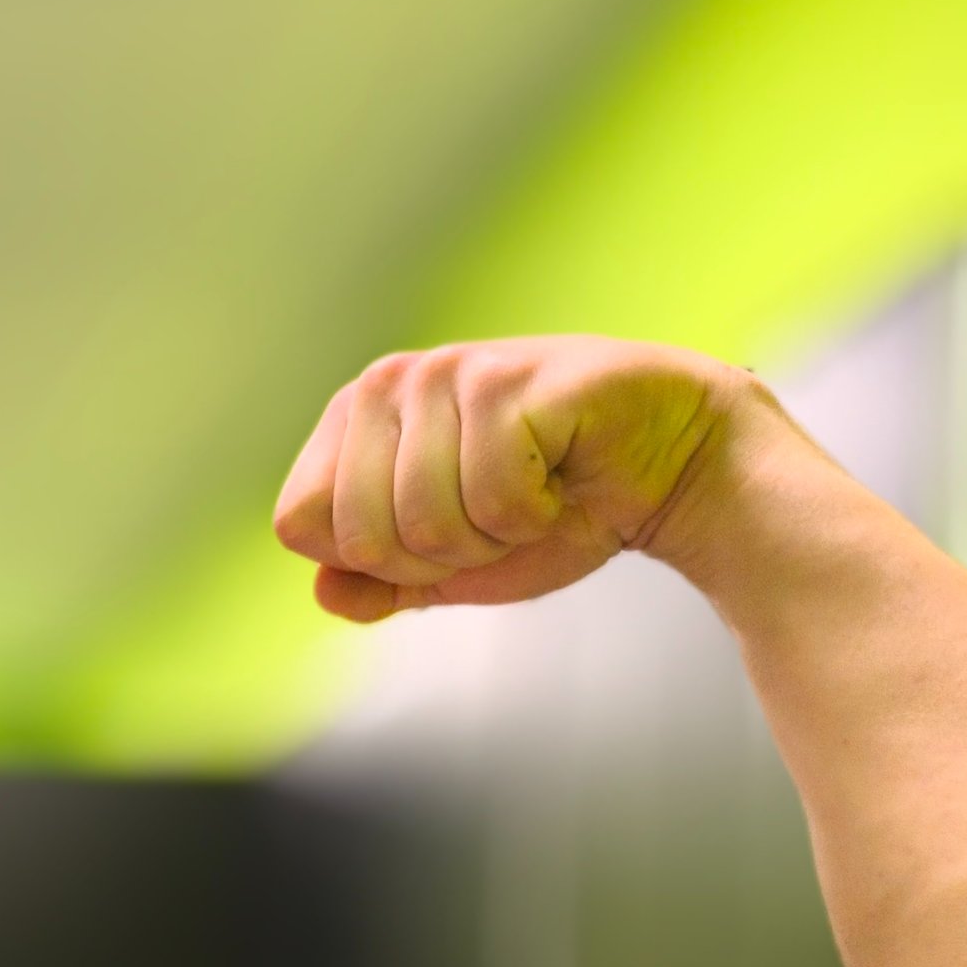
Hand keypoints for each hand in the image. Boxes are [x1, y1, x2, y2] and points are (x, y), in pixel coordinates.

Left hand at [272, 335, 748, 619]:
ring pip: (424, 521)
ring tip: (531, 493)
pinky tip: (561, 475)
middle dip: (436, 556)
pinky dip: (534, 514)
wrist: (667, 473)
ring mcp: (448, 373)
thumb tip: (324, 593)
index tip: (438, 537)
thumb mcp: (454, 566)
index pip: (299, 523)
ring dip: (491, 536)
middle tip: (493, 518)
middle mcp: (389, 381)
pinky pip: (490, 499)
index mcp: (355, 418)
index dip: (373, 561)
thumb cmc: (558, 510)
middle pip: (358, 534)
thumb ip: (381, 584)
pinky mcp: (510, 379)